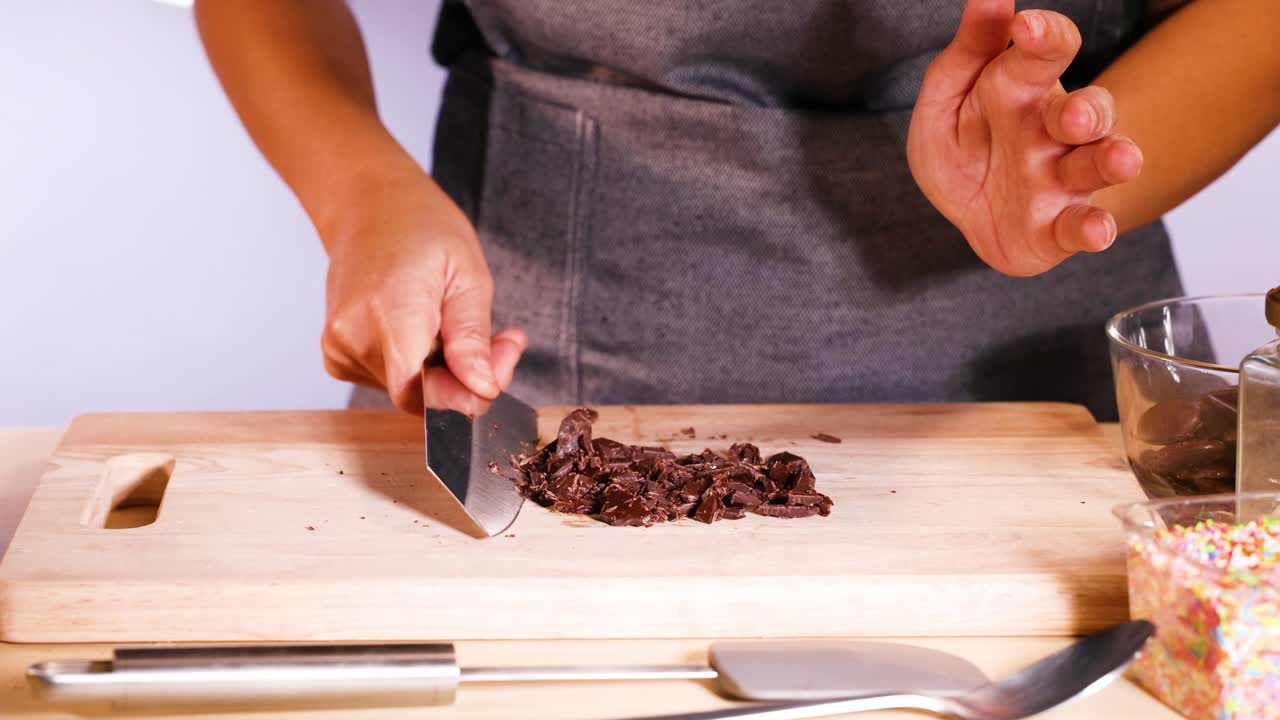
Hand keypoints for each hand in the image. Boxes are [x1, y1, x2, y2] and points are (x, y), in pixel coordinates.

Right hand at [319, 169, 525, 414]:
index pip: (421, 393)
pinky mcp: (337, 355)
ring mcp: (339, 347)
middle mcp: (353, 335)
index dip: (463, 396)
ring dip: (445, 370)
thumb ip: (472, 339)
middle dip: (467, 379)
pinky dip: (418, 365)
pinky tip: (429, 330)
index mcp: (389, 311)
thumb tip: (481, 389)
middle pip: (419, 394)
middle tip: (502, 342)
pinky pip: (391, 380)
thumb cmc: (420, 228)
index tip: (497, 377)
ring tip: (461, 323)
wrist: (368, 206)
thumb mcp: (468, 276)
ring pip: (408, 390)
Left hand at [907, 0, 1143, 276]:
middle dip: (1088, 111)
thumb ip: (968, 52)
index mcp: (1024, 89)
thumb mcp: (946, 100)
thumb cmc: (963, 146)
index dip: (1045, 38)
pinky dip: (1094, 228)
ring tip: (1122, 160)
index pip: (1047, 54)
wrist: (967, 215)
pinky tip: (1096, 229)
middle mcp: (1055, 131)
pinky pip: (1084, 226)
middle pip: (1090, 111)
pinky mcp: (1061, 227)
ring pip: (1098, 164)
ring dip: (1112, 160)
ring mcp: (1063, 179)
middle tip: (1073, 117)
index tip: (1027, 28)